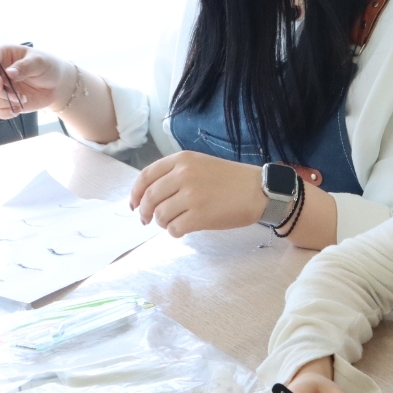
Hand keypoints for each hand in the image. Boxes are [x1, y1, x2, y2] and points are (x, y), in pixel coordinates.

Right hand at [0, 44, 75, 118]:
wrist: (57, 84)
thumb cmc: (48, 66)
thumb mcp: (39, 62)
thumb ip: (24, 66)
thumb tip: (9, 73)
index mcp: (2, 56)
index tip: (0, 84)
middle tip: (16, 94)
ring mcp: (1, 88)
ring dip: (2, 102)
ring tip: (21, 100)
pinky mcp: (6, 102)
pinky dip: (5, 113)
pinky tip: (17, 110)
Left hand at [129, 151, 266, 236]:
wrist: (259, 191)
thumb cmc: (230, 180)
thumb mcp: (200, 164)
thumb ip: (175, 174)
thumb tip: (148, 195)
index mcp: (182, 160)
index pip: (146, 176)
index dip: (135, 193)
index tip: (133, 204)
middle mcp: (183, 175)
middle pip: (150, 198)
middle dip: (144, 212)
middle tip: (147, 220)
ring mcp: (191, 196)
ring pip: (160, 215)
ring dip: (162, 223)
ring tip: (174, 222)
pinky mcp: (199, 216)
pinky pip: (174, 229)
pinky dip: (175, 232)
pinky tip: (183, 229)